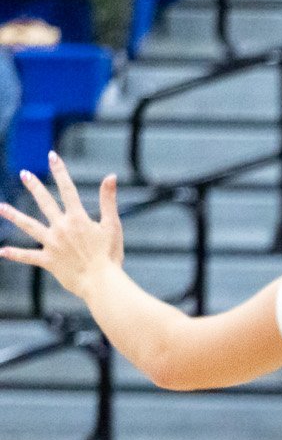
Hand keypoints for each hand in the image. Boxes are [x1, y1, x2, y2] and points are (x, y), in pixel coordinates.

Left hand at [0, 153, 124, 301]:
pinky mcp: (48, 260)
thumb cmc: (110, 256)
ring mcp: (52, 243)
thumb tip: (110, 177)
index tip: (52, 156)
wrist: (102, 283)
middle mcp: (61, 227)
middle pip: (44, 202)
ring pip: (29, 226)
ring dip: (14, 215)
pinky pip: (28, 256)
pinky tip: (2, 251)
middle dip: (34, 186)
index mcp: (77, 218)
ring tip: (2, 207)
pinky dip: (15, 254)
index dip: (60, 171)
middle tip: (24, 174)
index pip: (67, 189)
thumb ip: (108, 200)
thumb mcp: (113, 226)